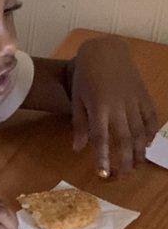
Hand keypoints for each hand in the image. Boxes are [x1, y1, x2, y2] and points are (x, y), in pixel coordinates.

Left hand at [70, 36, 158, 175]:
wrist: (106, 52)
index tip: (103, 173)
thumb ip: (80, 124)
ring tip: (136, 165)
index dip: (103, 157)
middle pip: (124, 139)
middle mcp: (119, 107)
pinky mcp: (144, 96)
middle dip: (124, 160)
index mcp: (99, 108)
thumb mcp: (77, 99)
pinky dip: (150, 132)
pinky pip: (151, 117)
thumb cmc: (86, 76)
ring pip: (140, 131)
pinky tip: (147, 144)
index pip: (101, 139)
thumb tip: (78, 149)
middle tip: (124, 176)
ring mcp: (134, 101)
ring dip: (139, 150)